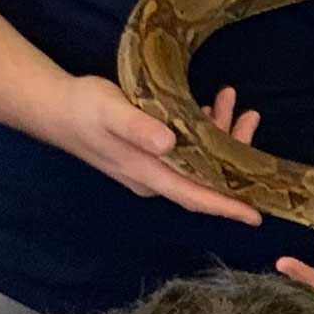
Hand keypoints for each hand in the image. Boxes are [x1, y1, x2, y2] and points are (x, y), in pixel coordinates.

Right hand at [42, 74, 265, 225]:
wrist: (58, 109)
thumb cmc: (84, 109)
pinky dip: (204, 130)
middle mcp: (154, 178)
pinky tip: (210, 106)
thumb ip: (137, 127)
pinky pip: (188, 151)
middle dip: (233, 155)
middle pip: (204, 179)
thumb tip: (168, 143)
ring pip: (198, 162)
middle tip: (251, 116)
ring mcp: (152, 168)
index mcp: (148, 173)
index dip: (226, 206)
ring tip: (231, 99)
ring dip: (219, 134)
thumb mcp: (110, 111)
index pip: (194, 196)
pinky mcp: (150, 155)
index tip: (256, 214)